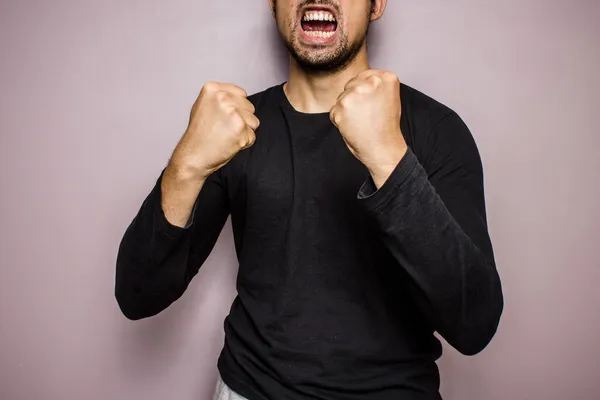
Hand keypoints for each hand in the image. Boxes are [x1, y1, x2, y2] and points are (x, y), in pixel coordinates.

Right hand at [170, 82, 258, 180]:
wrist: (193, 156)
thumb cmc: (198, 136)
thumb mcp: (203, 106)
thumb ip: (221, 99)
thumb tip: (239, 98)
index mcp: (213, 89)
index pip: (242, 94)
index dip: (236, 108)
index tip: (224, 117)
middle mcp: (223, 98)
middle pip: (250, 107)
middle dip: (241, 120)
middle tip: (223, 129)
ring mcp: (232, 113)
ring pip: (253, 121)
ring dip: (244, 131)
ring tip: (226, 136)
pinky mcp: (240, 128)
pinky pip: (252, 136)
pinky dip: (243, 143)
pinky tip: (229, 143)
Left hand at [330, 69, 407, 187]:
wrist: (383, 148)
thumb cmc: (386, 126)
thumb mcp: (390, 97)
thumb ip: (376, 84)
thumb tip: (360, 80)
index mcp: (386, 78)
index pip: (363, 76)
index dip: (364, 92)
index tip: (371, 104)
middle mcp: (370, 83)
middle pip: (351, 85)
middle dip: (354, 98)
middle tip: (366, 114)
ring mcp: (354, 94)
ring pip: (341, 98)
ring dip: (346, 109)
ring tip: (361, 121)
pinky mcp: (341, 107)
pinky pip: (334, 111)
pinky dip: (340, 120)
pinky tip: (352, 126)